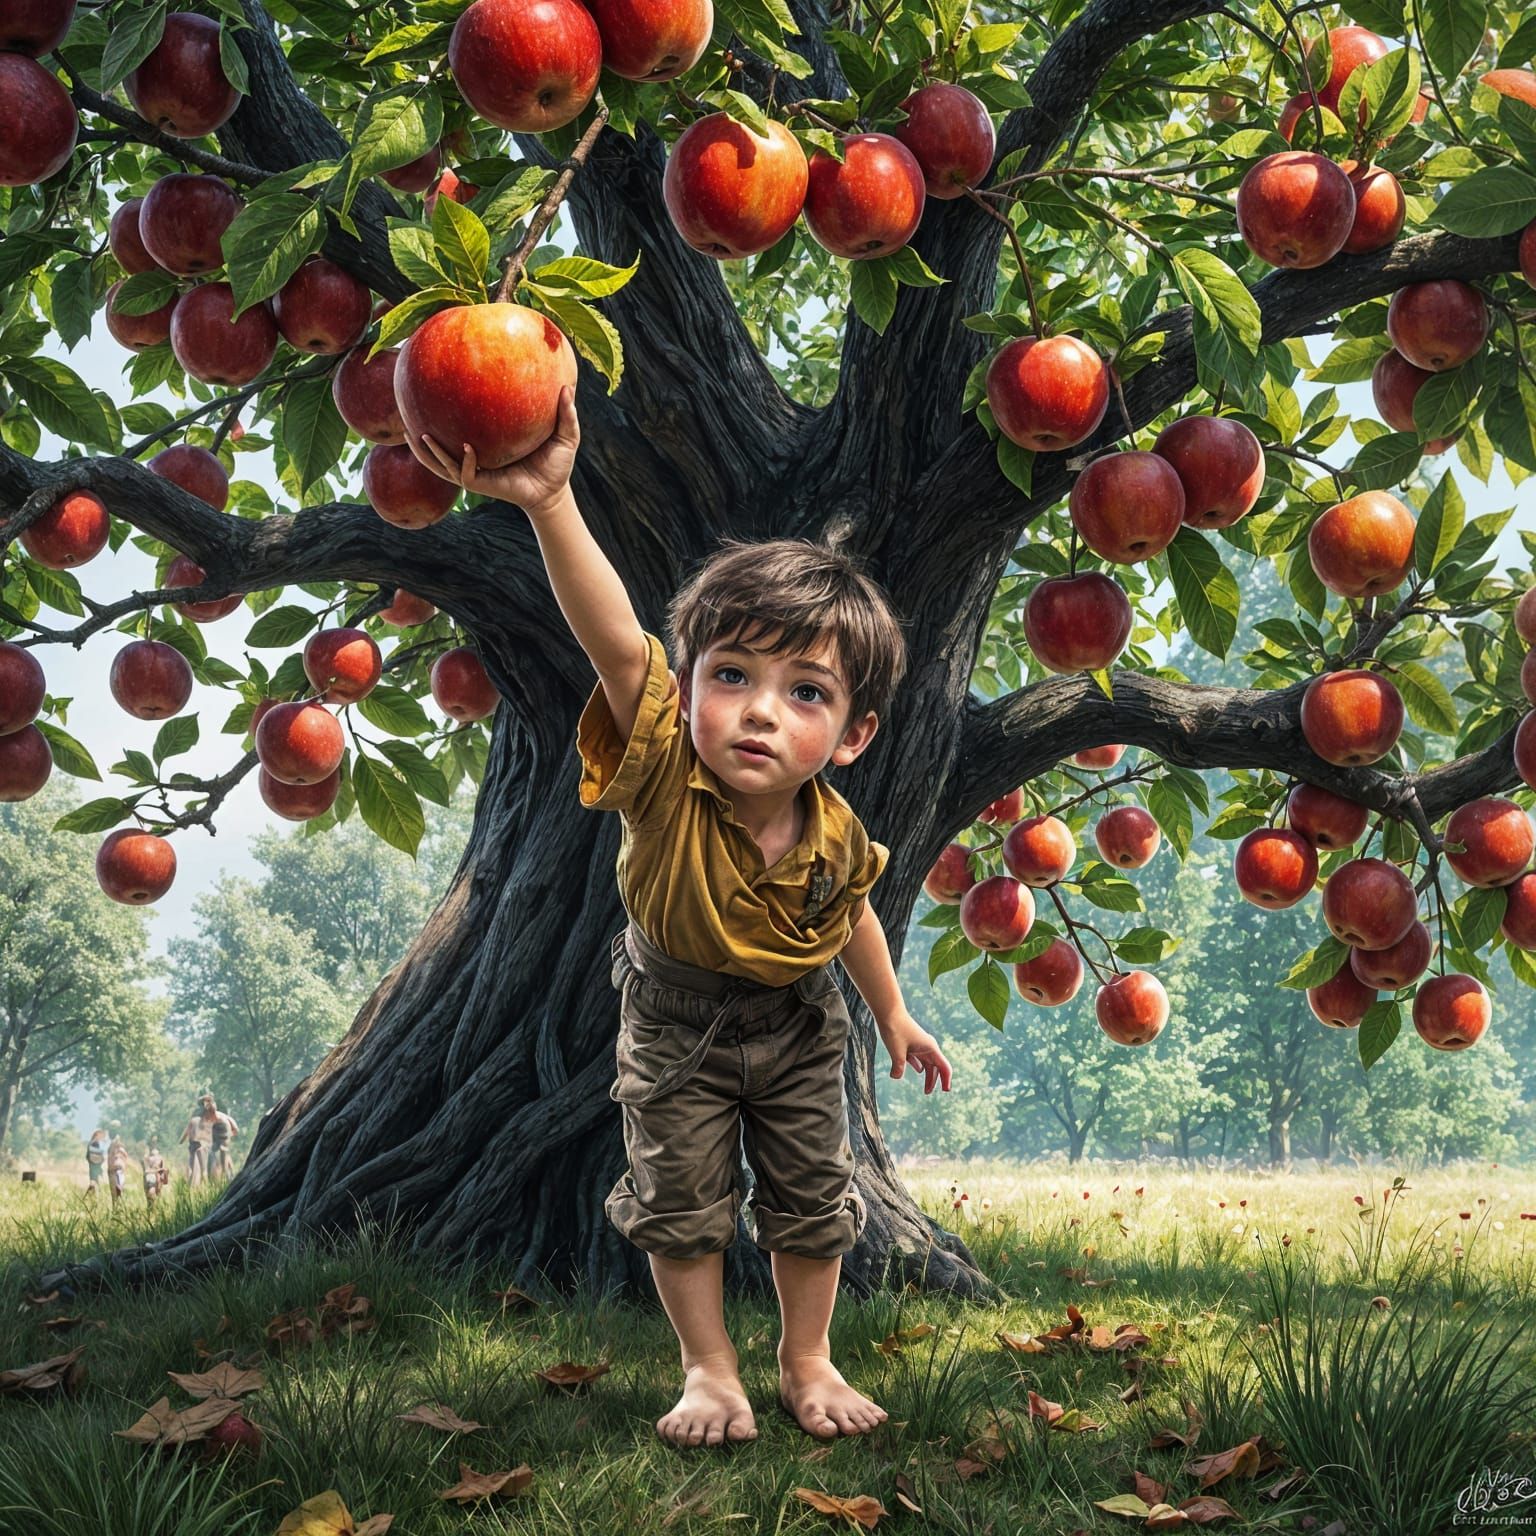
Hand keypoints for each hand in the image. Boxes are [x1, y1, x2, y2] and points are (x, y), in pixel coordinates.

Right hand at [417, 384, 579, 513]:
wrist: (556, 493)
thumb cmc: (556, 463)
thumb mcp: (564, 435)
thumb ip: (565, 413)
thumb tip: (567, 388)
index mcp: (487, 442)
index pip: (460, 425)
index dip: (445, 413)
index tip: (434, 390)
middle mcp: (476, 456)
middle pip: (440, 446)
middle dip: (421, 435)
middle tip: (406, 414)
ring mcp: (477, 471)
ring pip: (443, 463)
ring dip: (428, 452)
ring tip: (415, 435)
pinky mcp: (483, 485)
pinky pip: (465, 473)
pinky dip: (462, 461)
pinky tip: (465, 448)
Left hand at [881, 1013, 951, 1093]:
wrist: (888, 1011)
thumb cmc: (895, 1028)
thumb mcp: (896, 1050)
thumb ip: (898, 1066)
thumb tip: (896, 1076)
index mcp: (930, 1048)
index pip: (944, 1067)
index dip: (946, 1080)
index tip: (946, 1091)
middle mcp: (927, 1046)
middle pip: (935, 1067)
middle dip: (933, 1080)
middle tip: (927, 1093)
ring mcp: (919, 1044)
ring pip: (927, 1063)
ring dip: (927, 1074)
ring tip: (925, 1087)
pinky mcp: (910, 1043)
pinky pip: (918, 1057)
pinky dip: (918, 1065)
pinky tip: (915, 1069)